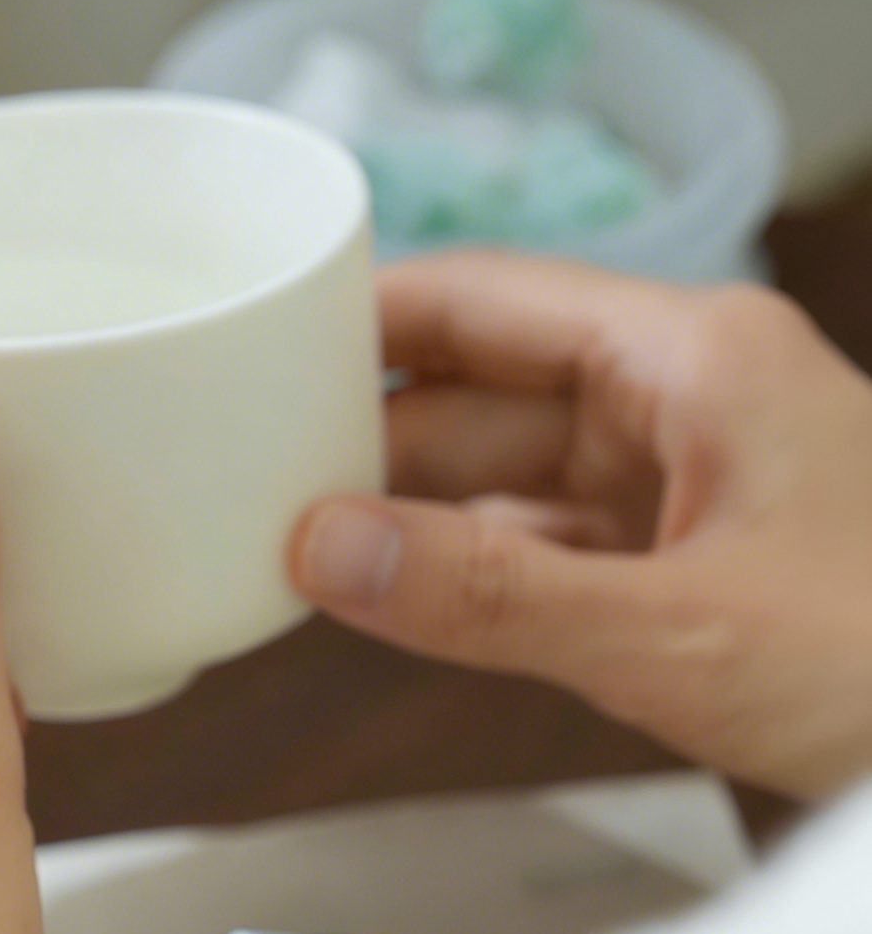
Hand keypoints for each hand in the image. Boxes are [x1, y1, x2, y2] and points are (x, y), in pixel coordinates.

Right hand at [288, 253, 871, 799]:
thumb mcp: (676, 631)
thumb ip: (488, 594)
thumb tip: (321, 548)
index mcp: (690, 358)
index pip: (485, 301)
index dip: (366, 312)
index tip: (253, 333)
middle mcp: (686, 402)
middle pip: (487, 390)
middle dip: (369, 430)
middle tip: (236, 465)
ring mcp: (693, 486)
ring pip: (514, 477)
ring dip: (415, 512)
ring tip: (286, 538)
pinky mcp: (696, 569)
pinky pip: (553, 550)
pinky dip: (475, 573)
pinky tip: (396, 597)